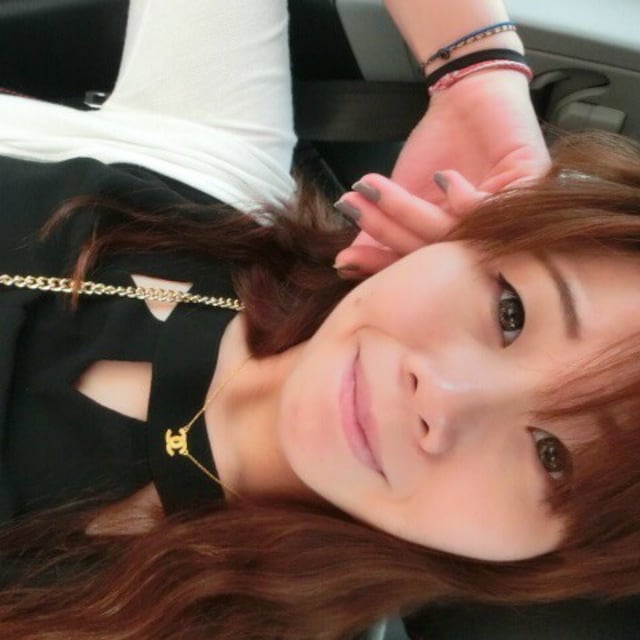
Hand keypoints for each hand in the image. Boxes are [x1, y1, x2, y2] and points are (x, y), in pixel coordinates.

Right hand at [335, 70, 549, 274]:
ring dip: (407, 209)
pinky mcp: (529, 185)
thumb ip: (381, 229)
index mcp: (452, 244)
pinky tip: (444, 179)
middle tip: (352, 210)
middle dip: (386, 231)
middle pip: (432, 250)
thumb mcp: (403, 191)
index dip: (379, 263)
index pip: (416, 264)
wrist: (468, 94)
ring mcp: (507, 216)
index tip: (344, 260)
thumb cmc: (441, 145)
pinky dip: (464, 198)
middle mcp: (481, 237)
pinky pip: (491, 209)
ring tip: (371, 189)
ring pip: (452, 230)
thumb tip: (347, 265)